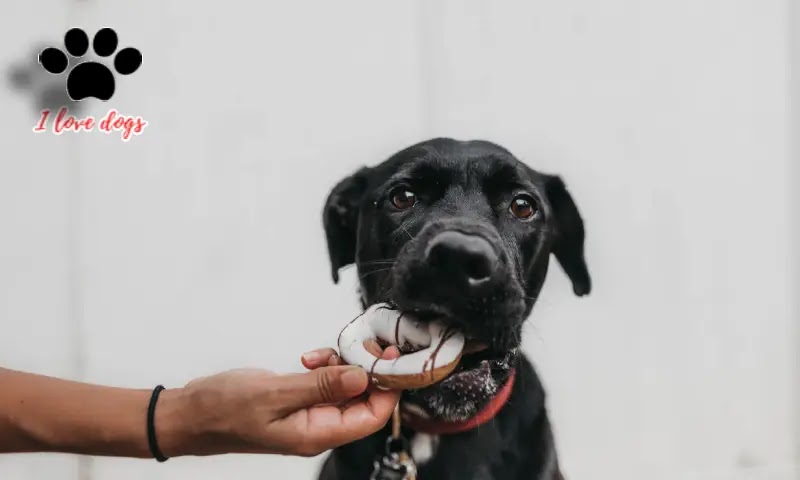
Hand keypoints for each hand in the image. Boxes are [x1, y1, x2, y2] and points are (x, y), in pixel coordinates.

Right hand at [157, 342, 400, 457]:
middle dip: (367, 371)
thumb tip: (363, 377)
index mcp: (317, 434)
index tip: (389, 358)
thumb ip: (322, 385)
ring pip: (345, 388)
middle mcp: (318, 428)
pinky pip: (325, 383)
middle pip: (364, 401)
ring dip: (343, 365)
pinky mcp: (298, 401)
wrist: (189, 414)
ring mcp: (308, 415)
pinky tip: (310, 358)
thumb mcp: (275, 394)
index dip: (388, 388)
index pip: (372, 416)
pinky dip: (325, 366)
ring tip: (325, 352)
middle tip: (361, 344)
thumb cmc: (223, 410)